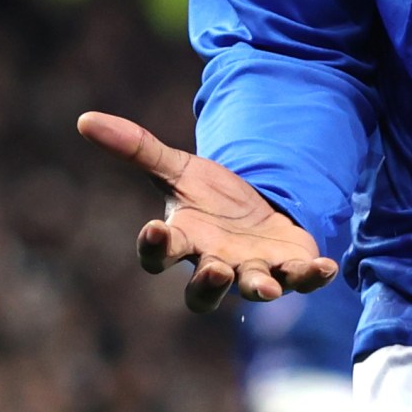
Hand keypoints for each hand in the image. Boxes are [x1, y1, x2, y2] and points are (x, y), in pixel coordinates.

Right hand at [76, 111, 337, 313]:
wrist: (259, 208)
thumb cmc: (210, 197)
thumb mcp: (178, 168)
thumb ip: (137, 148)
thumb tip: (84, 118)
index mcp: (183, 242)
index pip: (159, 255)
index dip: (154, 247)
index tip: (153, 230)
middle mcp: (215, 266)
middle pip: (203, 292)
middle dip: (209, 285)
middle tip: (216, 270)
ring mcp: (253, 271)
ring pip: (251, 290)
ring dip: (259, 289)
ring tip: (268, 289)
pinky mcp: (289, 268)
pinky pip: (302, 279)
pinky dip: (313, 276)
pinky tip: (328, 266)